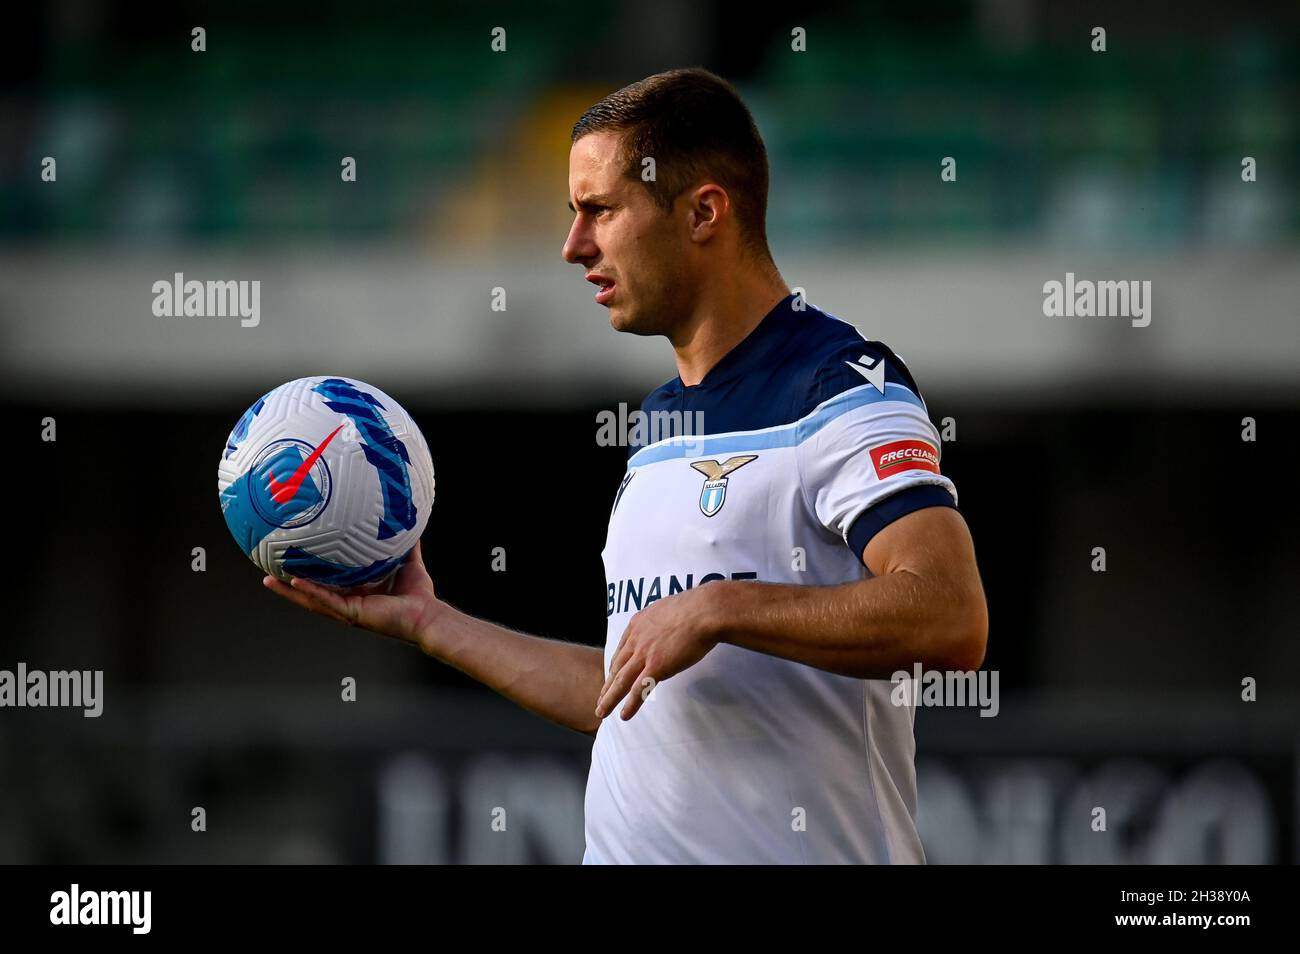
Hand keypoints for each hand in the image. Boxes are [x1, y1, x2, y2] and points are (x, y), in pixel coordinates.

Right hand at [263, 540, 440, 648]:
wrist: (427, 613)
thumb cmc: (418, 594)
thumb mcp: (408, 562)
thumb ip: (406, 544)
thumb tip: (408, 520)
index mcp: (355, 592)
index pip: (325, 583)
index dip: (307, 574)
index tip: (290, 561)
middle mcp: (347, 602)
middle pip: (309, 593)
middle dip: (287, 585)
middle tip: (266, 573)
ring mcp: (346, 610)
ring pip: (310, 599)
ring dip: (288, 591)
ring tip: (267, 580)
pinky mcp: (351, 613)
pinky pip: (326, 600)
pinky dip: (309, 591)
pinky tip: (294, 582)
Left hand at [594, 584, 722, 721]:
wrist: (704, 611)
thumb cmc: (696, 608)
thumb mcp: (669, 609)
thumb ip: (662, 621)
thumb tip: (667, 625)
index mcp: (638, 623)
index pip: (622, 648)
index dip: (615, 665)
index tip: (611, 675)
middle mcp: (636, 639)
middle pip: (617, 666)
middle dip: (608, 684)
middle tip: (600, 698)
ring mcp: (645, 653)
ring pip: (621, 681)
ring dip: (609, 698)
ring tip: (601, 712)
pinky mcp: (657, 666)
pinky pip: (639, 690)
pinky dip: (631, 704)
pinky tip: (624, 715)